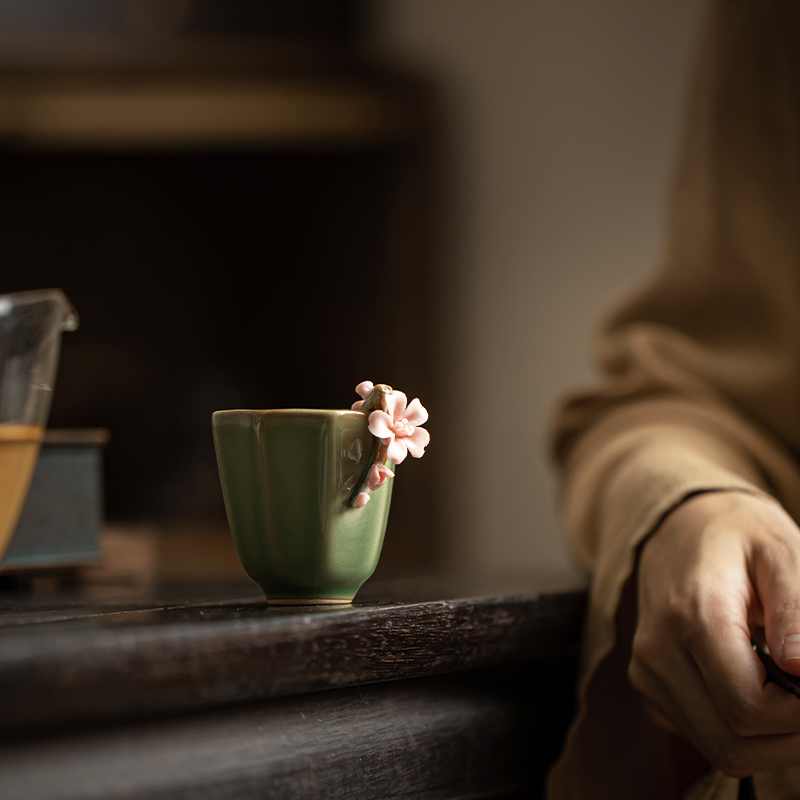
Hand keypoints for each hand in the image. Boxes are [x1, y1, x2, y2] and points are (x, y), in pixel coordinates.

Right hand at [630, 491, 799, 776]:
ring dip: (767, 739)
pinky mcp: (647, 685)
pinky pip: (701, 736)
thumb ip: (796, 611)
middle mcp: (657, 650)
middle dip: (789, 737)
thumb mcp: (780, 552)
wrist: (677, 524)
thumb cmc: (736, 535)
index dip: (799, 715)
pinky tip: (753, 689)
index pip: (748, 709)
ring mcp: (646, 671)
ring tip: (788, 691)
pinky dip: (738, 732)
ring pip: (718, 749)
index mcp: (691, 615)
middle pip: (733, 743)